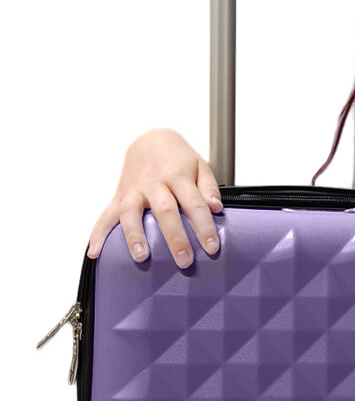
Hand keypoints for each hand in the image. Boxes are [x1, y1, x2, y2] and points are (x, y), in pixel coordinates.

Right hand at [87, 128, 222, 266]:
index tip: (212, 247)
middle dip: (175, 237)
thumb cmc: (177, 158)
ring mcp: (134, 190)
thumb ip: (208, 187)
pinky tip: (94, 252)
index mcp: (177, 176)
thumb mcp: (199, 165)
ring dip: (135, 235)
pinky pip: (106, 216)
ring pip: (132, 213)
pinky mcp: (120, 197)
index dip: (203, 226)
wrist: (150, 140)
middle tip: (184, 260)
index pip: (194, 203)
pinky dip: (98, 234)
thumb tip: (215, 207)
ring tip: (141, 256)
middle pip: (165, 211)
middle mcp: (154, 183)